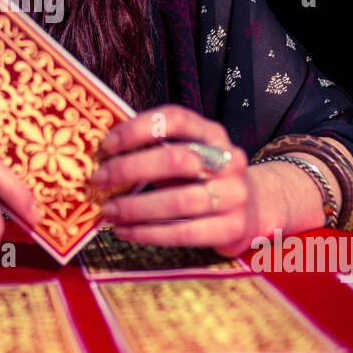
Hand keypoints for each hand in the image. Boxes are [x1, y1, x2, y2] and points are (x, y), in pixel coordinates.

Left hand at [90, 104, 255, 255]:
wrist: (254, 209)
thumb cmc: (203, 178)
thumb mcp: (186, 154)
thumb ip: (154, 150)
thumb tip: (101, 156)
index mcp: (212, 133)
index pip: (175, 119)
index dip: (137, 129)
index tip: (106, 145)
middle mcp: (228, 160)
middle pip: (175, 160)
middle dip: (129, 170)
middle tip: (98, 180)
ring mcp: (235, 195)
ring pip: (178, 201)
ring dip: (135, 208)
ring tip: (107, 210)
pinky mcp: (232, 228)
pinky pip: (183, 233)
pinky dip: (147, 233)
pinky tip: (124, 231)